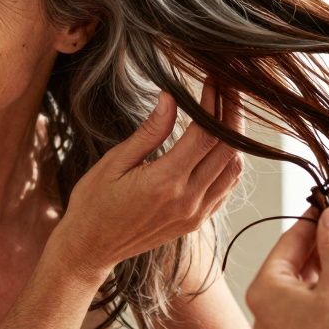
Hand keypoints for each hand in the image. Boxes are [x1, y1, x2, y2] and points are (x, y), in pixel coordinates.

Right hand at [54, 81, 243, 278]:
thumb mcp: (114, 162)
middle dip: (233, 113)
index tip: (213, 80)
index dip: (214, 103)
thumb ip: (149, 132)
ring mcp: (196, 214)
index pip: (205, 134)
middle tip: (229, 87)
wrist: (91, 248)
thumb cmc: (94, 204)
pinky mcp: (196, 221)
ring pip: (233, 169)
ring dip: (236, 138)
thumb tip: (170, 98)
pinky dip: (230, 161)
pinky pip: (226, 188)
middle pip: (229, 149)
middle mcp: (187, 200)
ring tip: (228, 110)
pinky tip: (221, 143)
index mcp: (165, 182)